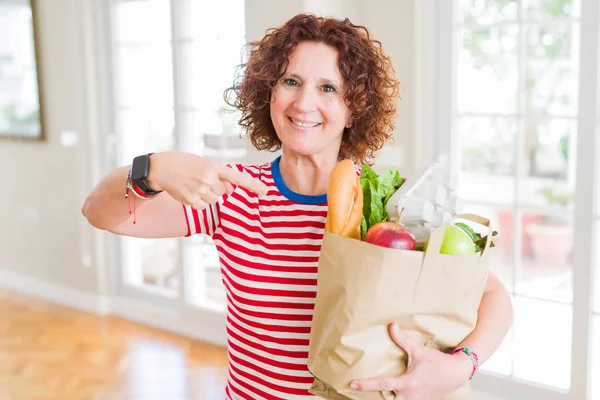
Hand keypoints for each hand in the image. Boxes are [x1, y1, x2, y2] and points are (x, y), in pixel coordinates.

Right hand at [148, 151, 267, 209]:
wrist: (162, 168)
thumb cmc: (185, 164)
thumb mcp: (205, 164)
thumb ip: (220, 176)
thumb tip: (231, 191)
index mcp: (214, 166)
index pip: (238, 177)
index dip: (252, 185)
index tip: (265, 191)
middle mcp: (208, 178)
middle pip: (223, 192)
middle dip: (215, 188)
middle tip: (201, 179)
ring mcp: (200, 190)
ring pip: (214, 199)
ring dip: (207, 194)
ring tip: (193, 184)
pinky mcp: (191, 200)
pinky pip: (203, 206)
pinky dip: (198, 201)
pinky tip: (188, 191)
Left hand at [350, 323, 472, 399]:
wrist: (456, 374)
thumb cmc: (437, 363)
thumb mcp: (419, 351)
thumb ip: (403, 340)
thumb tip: (392, 326)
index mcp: (407, 383)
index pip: (382, 384)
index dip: (366, 385)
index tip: (353, 384)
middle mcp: (409, 396)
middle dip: (375, 398)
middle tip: (360, 391)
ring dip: (388, 398)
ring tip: (373, 393)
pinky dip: (398, 399)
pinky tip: (393, 395)